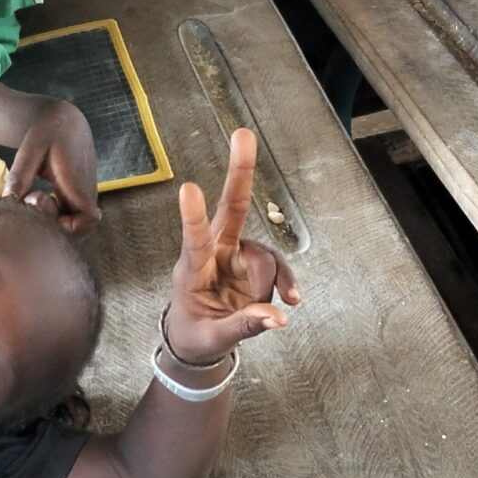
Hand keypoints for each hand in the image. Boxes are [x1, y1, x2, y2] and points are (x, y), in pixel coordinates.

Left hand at [2, 96, 100, 232]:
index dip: (69, 226)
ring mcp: (87, 195)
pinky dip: (58, 214)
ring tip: (36, 198)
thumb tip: (7, 203)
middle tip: (33, 203)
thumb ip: (19, 179)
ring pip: (77, 222)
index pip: (88, 220)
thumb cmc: (46, 133)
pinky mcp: (83, 195)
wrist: (64, 120)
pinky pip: (74, 215)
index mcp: (77, 181)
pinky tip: (41, 197)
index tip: (45, 209)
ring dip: (56, 220)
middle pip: (81, 228)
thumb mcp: (28, 152)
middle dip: (56, 226)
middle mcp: (88, 192)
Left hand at [163, 128, 299, 366]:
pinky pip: (276, 266)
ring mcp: (235, 255)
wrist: (198, 342)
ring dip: (273, 281)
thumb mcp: (215, 338)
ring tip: (273, 308)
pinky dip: (285, 282)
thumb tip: (277, 317)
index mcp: (192, 271)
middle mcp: (214, 253)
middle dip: (240, 172)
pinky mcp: (252, 263)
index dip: (193, 216)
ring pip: (265, 254)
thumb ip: (244, 326)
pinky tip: (290, 300)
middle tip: (243, 135)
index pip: (194, 241)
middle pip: (232, 208)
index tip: (188, 189)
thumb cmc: (197, 335)